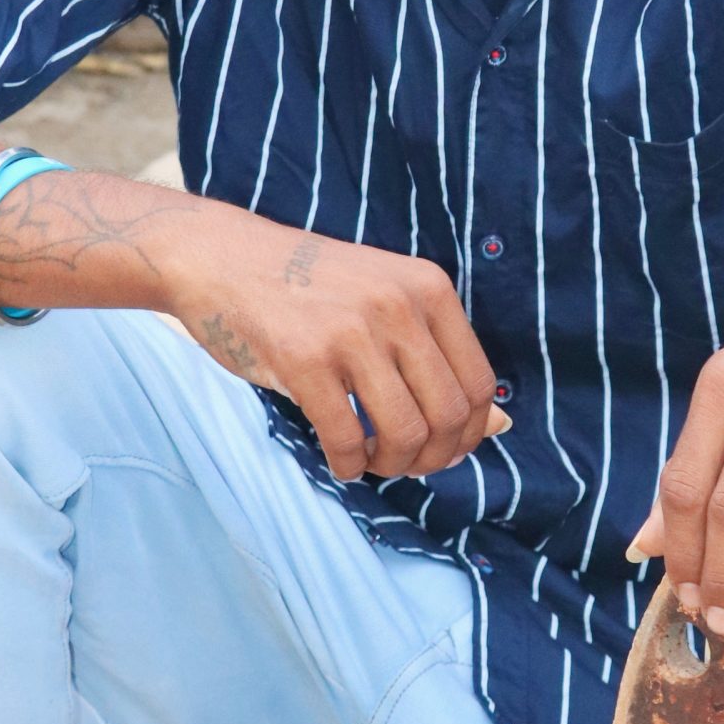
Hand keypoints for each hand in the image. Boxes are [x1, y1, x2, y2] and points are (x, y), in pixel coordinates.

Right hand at [159, 202, 501, 480]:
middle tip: (404, 463)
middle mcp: (397, 306)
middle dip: (432, 458)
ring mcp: (351, 332)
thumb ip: (439, 357)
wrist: (222, 257)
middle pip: (448, 416)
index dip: (469, 434)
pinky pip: (347, 440)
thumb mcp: (386, 301)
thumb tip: (502, 426)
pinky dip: (348, 466)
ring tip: (371, 460)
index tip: (442, 448)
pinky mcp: (304, 361)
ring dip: (391, 466)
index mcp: (428, 288)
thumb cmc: (308, 288)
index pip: (480, 385)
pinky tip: (339, 460)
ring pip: (404, 434)